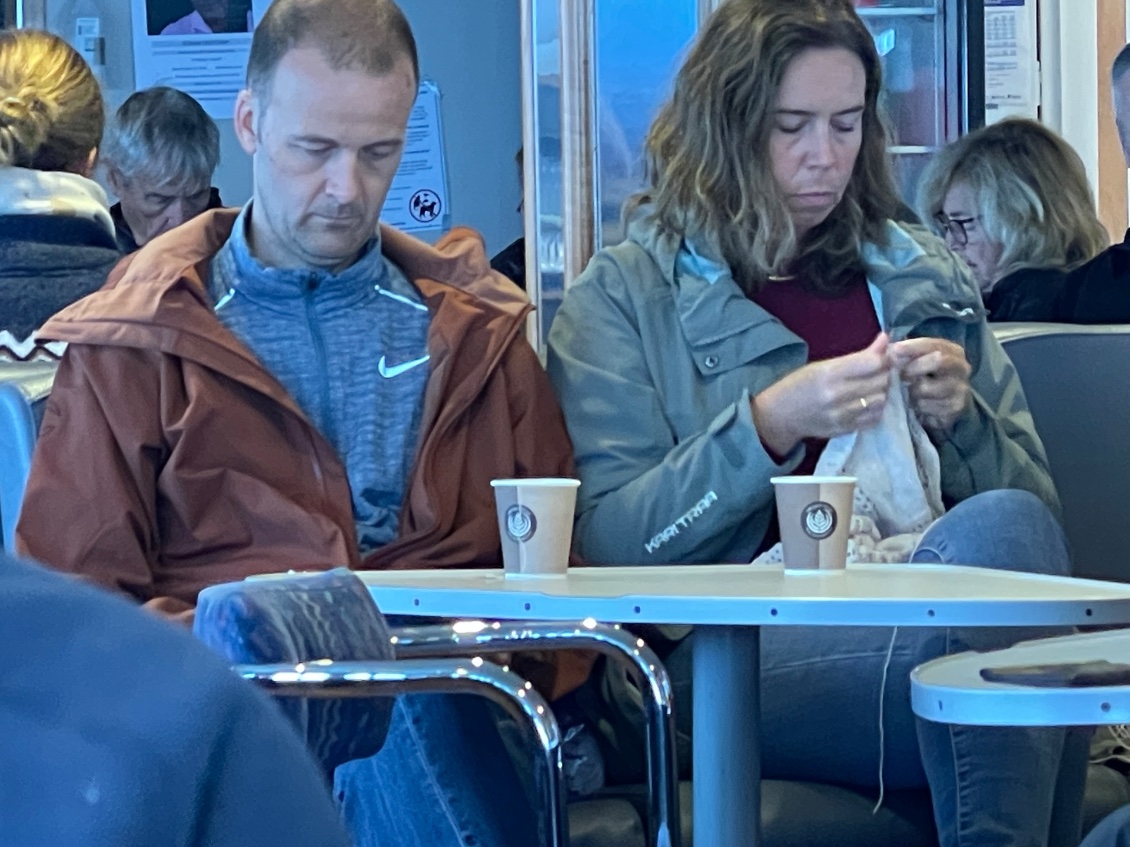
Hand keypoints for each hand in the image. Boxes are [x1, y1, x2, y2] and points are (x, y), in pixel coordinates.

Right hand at [752, 332, 891, 455]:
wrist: (780, 416)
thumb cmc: (798, 385)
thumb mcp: (822, 365)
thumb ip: (856, 356)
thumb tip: (885, 340)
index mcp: (829, 374)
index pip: (872, 363)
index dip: (885, 356)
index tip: (885, 353)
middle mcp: (837, 396)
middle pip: (880, 381)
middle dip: (885, 372)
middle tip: (877, 370)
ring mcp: (843, 416)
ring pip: (881, 399)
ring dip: (881, 391)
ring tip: (871, 386)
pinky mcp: (846, 430)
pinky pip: (874, 418)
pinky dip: (876, 408)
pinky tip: (866, 402)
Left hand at [889, 337, 970, 434]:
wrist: (938, 406)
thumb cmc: (923, 377)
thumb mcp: (914, 360)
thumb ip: (902, 350)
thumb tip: (884, 338)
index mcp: (953, 351)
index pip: (934, 345)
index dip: (913, 346)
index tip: (895, 349)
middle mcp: (961, 367)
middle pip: (937, 360)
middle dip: (912, 367)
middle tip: (899, 374)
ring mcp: (960, 389)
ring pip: (926, 387)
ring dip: (910, 390)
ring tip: (907, 391)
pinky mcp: (955, 408)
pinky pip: (926, 406)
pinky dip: (916, 405)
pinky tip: (915, 404)